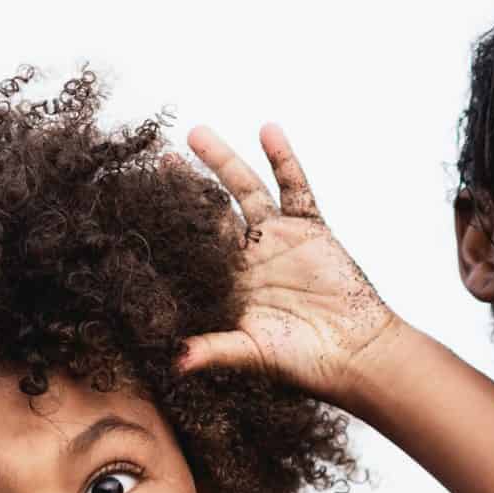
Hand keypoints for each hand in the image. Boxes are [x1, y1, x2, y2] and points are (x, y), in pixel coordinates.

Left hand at [181, 125, 400, 401]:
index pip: (192, 246)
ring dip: (223, 161)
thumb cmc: (303, 360)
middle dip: (187, 185)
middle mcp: (250, 255)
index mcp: (229, 283)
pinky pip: (294, 187)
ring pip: (246, 189)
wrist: (355, 353)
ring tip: (195, 134)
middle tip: (159, 160)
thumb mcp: (252, 353)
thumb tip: (175, 362)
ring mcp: (279, 237)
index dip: (169, 226)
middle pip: (212, 210)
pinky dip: (283, 159)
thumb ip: (215, 349)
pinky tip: (268, 130)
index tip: (139, 203)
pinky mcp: (310, 228)